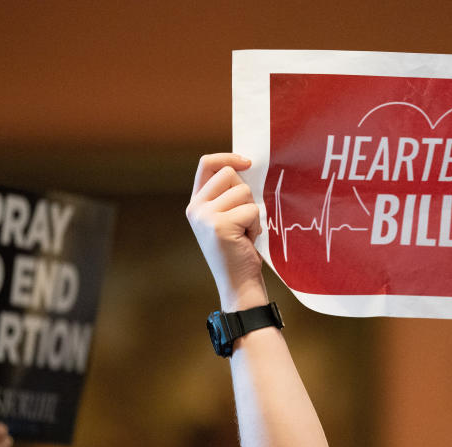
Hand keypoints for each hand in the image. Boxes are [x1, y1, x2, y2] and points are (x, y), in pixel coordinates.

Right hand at [186, 153, 268, 310]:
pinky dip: (256, 225)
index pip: (207, 164)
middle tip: (243, 219)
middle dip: (245, 194)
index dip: (228, 157)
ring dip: (252, 212)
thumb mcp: (228, 217)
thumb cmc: (239, 250)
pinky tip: (247, 240)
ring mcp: (205, 216)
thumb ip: (228, 194)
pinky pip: (251, 210)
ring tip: (245, 232)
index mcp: (196, 204)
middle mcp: (195, 208)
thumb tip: (245, 165)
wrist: (238, 284)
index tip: (247, 162)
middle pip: (229, 174)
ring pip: (243, 192)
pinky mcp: (220, 225)